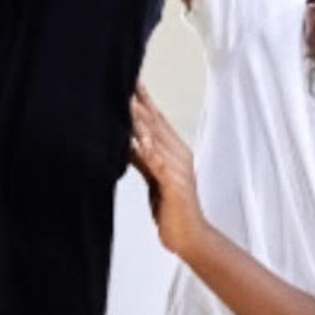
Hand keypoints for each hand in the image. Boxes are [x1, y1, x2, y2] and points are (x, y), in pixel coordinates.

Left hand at [129, 84, 206, 258]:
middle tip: (123, 81)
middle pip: (156, 123)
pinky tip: (138, 143)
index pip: (156, 119)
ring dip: (141, 121)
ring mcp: (177, 170)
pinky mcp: (174, 187)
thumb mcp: (154, 176)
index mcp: (174, 150)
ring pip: (156, 140)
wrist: (190, 236)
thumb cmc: (172, 207)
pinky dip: (149, 153)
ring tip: (127, 103)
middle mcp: (178, 155)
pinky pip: (159, 166)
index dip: (143, 98)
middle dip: (139, 102)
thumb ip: (142, 156)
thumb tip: (127, 137)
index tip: (130, 78)